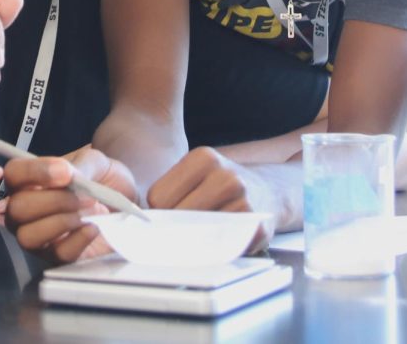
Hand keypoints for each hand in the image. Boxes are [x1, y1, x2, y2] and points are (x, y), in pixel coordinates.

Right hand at [4, 146, 137, 263]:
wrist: (128, 201)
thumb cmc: (104, 178)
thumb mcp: (95, 162)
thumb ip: (79, 166)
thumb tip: (64, 175)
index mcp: (31, 180)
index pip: (13, 173)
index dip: (34, 172)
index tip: (66, 172)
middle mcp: (28, 210)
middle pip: (16, 210)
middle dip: (52, 201)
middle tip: (83, 196)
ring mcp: (41, 237)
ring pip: (28, 237)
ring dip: (61, 222)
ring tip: (89, 212)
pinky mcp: (60, 258)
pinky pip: (58, 255)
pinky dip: (78, 240)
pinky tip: (94, 227)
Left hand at [149, 147, 283, 247]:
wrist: (267, 191)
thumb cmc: (219, 186)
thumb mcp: (195, 173)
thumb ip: (169, 189)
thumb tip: (139, 219)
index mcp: (204, 157)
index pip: (159, 197)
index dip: (160, 210)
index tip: (171, 210)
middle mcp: (227, 176)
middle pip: (177, 217)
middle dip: (174, 226)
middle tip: (186, 225)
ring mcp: (244, 201)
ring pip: (197, 234)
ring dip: (196, 239)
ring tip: (207, 227)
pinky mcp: (257, 227)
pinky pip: (221, 247)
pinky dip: (216, 248)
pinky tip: (222, 235)